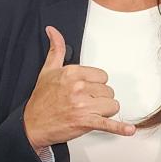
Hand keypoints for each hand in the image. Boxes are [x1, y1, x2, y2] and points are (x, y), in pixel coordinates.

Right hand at [21, 26, 135, 151]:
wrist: (32, 125)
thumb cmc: (40, 100)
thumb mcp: (47, 71)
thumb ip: (56, 49)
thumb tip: (53, 31)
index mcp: (72, 73)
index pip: (102, 76)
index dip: (97, 85)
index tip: (87, 89)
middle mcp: (79, 87)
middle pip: (108, 91)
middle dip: (100, 99)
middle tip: (84, 103)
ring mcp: (83, 105)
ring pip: (112, 105)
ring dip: (104, 112)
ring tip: (89, 113)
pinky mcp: (85, 122)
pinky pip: (108, 124)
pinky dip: (119, 128)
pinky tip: (129, 130)